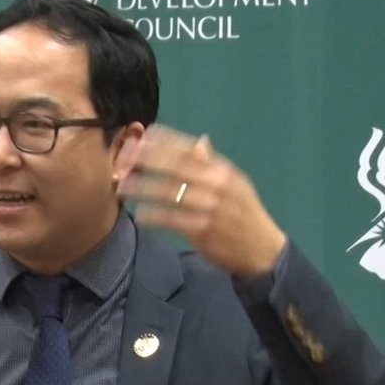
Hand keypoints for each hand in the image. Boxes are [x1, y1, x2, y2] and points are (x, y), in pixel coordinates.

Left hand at [115, 125, 286, 276]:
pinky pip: (172, 219)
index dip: (165, 141)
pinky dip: (154, 216)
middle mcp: (217, 184)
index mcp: (223, 170)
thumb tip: (200, 140)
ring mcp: (210, 207)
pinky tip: (140, 215)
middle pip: (176, 166)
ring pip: (170, 192)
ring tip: (122, 186)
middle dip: (147, 159)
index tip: (144, 135)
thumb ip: (213, 164)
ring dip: (142, 188)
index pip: (191, 150)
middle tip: (123, 158)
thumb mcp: (235, 184)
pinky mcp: (203, 229)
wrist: (262, 249)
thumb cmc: (243, 214)